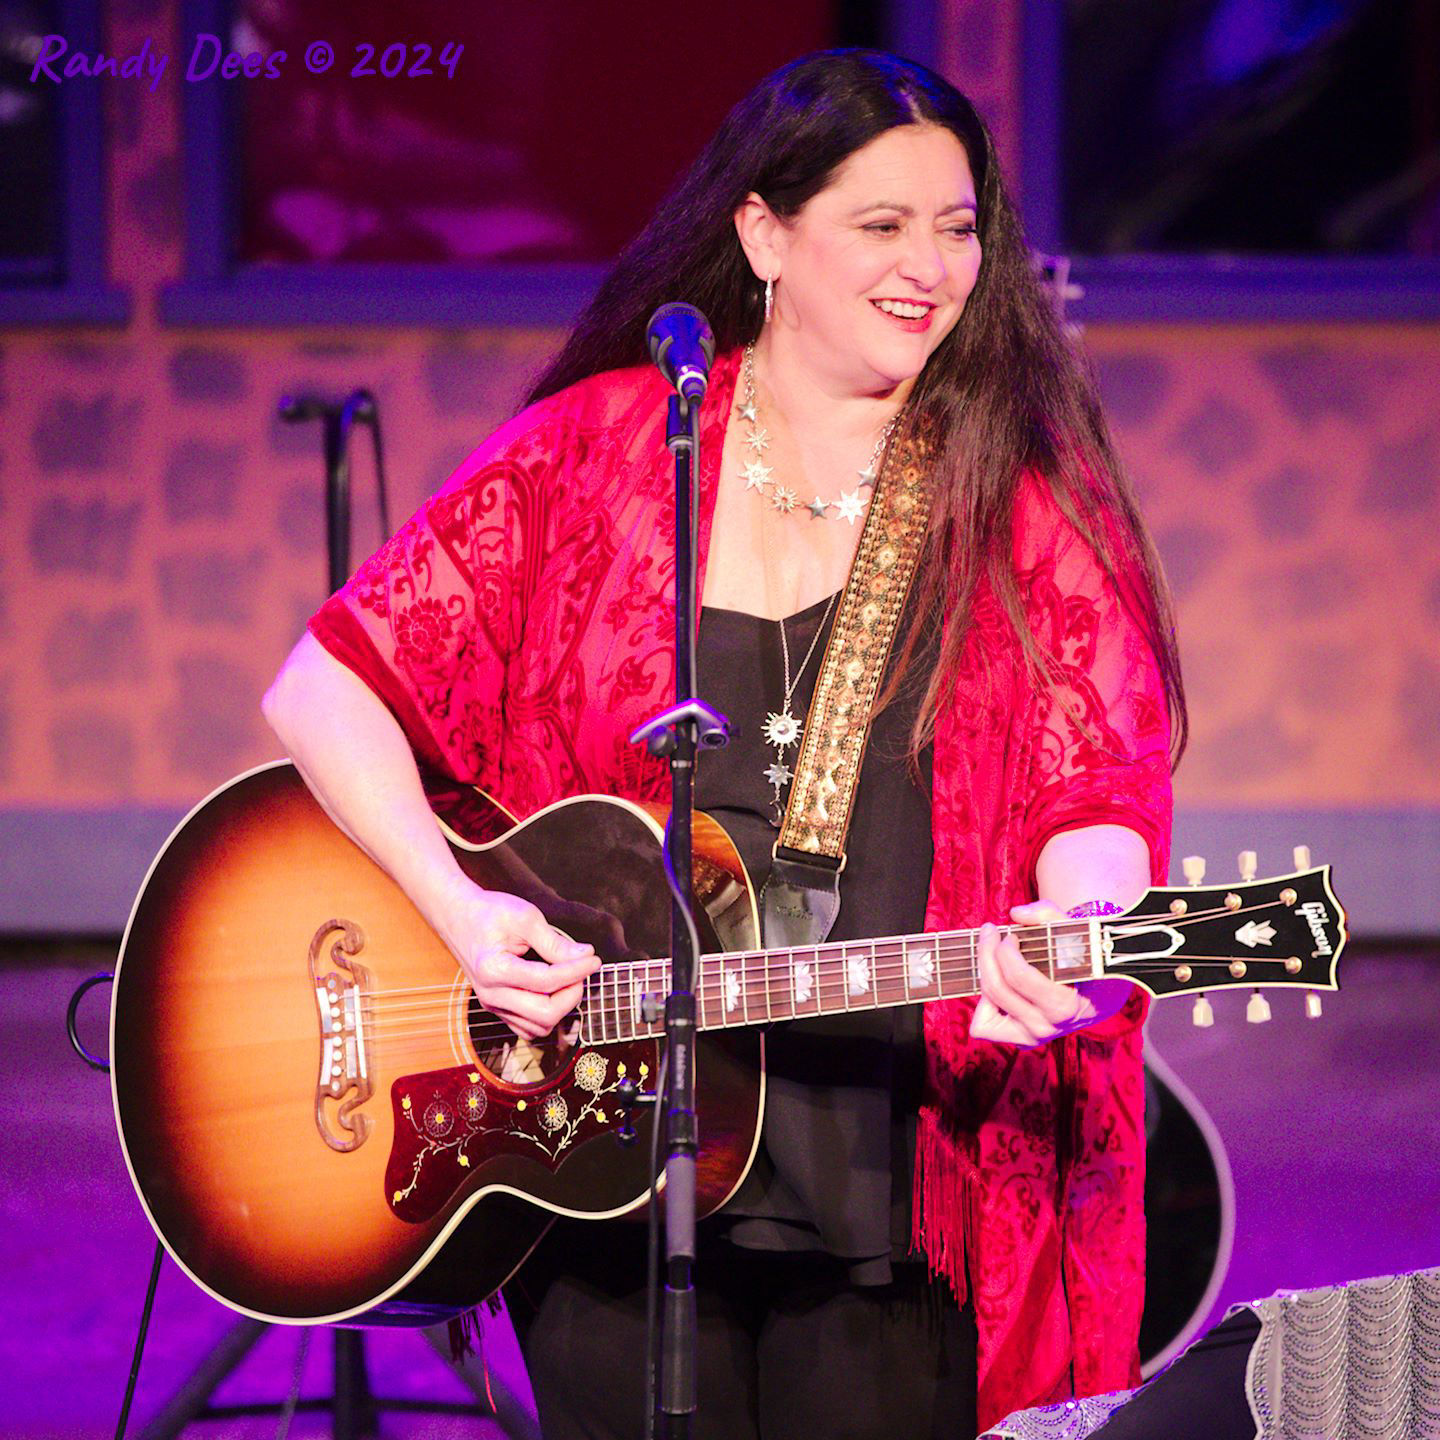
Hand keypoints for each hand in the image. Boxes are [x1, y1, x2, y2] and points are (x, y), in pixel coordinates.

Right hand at [431, 875, 600, 1040]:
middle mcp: (491, 995)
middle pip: (545, 1014)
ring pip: (538, 1028)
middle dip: (572, 994)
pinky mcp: (496, 1008)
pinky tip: (555, 990)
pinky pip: (528, 1027)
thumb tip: (585, 956)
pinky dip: (547, 1015)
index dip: (577, 971)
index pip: (547, 982)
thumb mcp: (525, 917)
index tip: (594, 958)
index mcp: (494, 970)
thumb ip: (555, 942)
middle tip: (581, 970)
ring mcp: (492, 1005)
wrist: (457, 917)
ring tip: (569, 979)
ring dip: (561, 1007)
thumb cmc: (489, 913)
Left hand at [969, 900, 1130, 1047]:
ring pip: (985, 1010)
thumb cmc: (1087, 959)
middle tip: (991, 932)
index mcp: (1065, 1005)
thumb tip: (1016, 913)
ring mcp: (1032, 1038)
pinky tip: (998, 982)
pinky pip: (984, 1027)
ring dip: (984, 977)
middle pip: (995, 989)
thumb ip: (1049, 913)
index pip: (1018, 977)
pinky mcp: (1020, 1041)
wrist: (1102, 996)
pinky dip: (983, 1005)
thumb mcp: (1077, 931)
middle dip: (986, 953)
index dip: (1005, 949)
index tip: (1010, 934)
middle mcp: (1047, 1027)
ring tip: (992, 958)